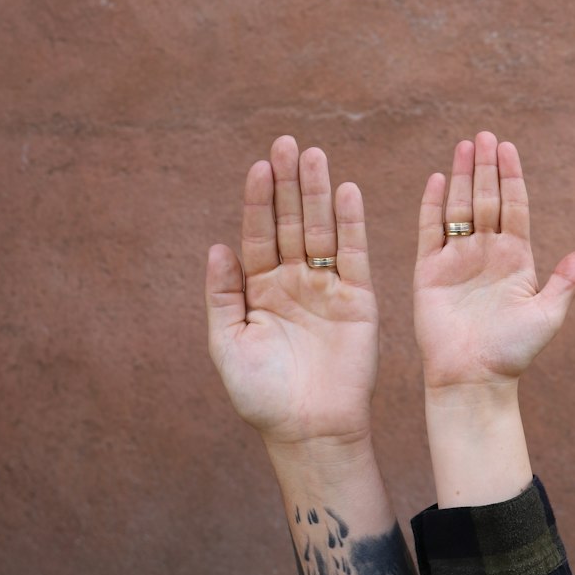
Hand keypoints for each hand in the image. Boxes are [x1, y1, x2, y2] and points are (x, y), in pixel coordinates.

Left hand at [205, 136, 378, 448]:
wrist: (308, 431)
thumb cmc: (262, 396)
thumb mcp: (227, 345)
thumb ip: (222, 296)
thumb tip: (216, 246)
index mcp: (259, 289)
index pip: (258, 234)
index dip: (257, 200)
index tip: (257, 166)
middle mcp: (293, 280)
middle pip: (291, 221)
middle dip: (288, 183)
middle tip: (286, 142)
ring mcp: (326, 287)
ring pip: (321, 229)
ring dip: (317, 192)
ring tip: (313, 155)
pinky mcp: (358, 299)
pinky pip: (354, 254)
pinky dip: (351, 222)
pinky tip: (346, 191)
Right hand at [413, 130, 574, 393]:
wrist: (473, 378)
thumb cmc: (512, 352)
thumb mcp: (546, 316)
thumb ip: (564, 283)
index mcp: (516, 258)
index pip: (514, 206)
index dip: (511, 176)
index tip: (508, 147)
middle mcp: (486, 252)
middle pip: (486, 198)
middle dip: (485, 167)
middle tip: (484, 134)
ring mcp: (457, 259)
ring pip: (458, 207)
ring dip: (460, 176)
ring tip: (463, 146)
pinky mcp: (429, 271)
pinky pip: (429, 230)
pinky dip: (431, 205)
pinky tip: (435, 179)